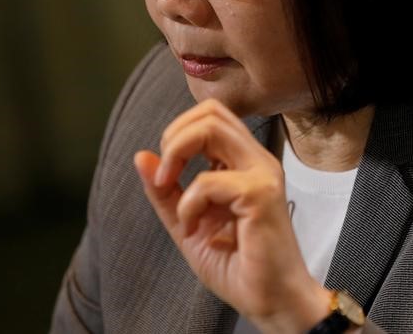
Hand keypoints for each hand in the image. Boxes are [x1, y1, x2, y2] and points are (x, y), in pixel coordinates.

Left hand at [133, 99, 329, 332]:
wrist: (270, 300)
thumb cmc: (238, 264)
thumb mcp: (187, 222)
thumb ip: (166, 191)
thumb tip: (141, 156)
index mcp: (244, 162)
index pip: (210, 116)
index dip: (178, 134)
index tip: (165, 175)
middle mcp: (256, 160)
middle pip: (210, 112)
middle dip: (174, 138)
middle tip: (165, 177)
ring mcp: (262, 173)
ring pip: (211, 127)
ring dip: (177, 155)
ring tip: (171, 191)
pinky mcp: (260, 194)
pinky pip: (207, 180)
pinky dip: (188, 204)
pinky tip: (195, 230)